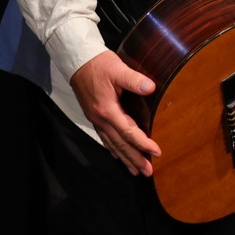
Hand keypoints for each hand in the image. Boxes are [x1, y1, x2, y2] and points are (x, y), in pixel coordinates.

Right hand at [70, 50, 160, 176]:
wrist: (77, 61)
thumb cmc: (99, 64)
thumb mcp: (117, 69)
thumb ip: (134, 79)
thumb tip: (151, 87)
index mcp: (108, 110)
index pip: (128, 132)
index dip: (143, 143)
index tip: (157, 152)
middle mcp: (101, 119)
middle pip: (120, 144)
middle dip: (134, 159)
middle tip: (147, 172)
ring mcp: (95, 119)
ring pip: (111, 144)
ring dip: (124, 158)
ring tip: (135, 171)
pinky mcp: (93, 117)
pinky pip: (104, 138)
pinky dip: (113, 149)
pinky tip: (118, 155)